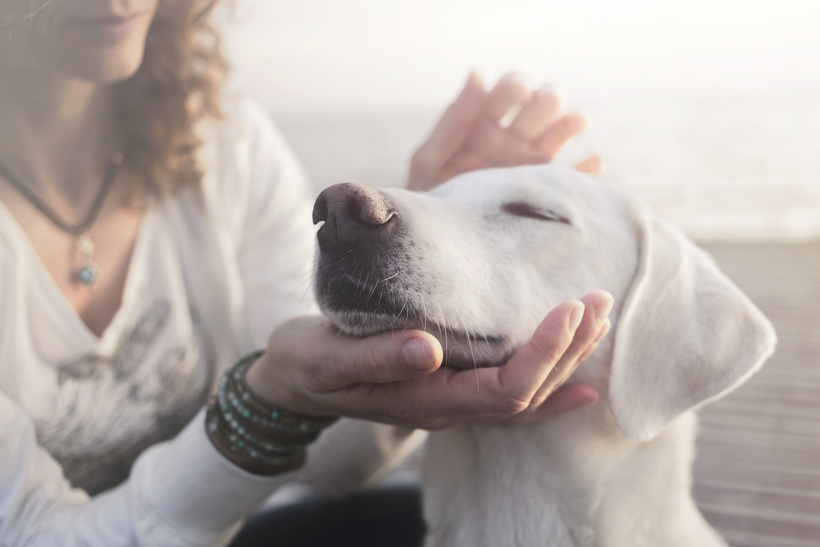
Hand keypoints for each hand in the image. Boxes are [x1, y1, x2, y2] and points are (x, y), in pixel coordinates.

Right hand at [245, 291, 612, 429]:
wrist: (294, 378)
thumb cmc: (308, 364)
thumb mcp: (328, 358)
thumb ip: (376, 358)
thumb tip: (427, 349)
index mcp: (426, 401)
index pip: (505, 389)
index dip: (543, 354)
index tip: (569, 309)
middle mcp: (448, 407)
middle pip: (528, 393)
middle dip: (569, 349)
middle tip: (597, 301)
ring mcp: (452, 400)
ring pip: (525, 393)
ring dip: (566, 359)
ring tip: (597, 319)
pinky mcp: (450, 385)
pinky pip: (511, 394)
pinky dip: (549, 383)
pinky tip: (579, 377)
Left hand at [408, 72, 601, 191]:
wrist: (442, 243)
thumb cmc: (430, 197)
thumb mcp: (431, 158)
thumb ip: (455, 119)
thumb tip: (478, 73)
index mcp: (484, 123)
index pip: (509, 90)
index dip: (517, 85)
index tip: (519, 92)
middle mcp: (513, 138)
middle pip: (541, 105)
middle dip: (547, 97)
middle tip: (545, 103)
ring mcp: (532, 164)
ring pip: (562, 132)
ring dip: (571, 122)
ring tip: (575, 121)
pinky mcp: (547, 191)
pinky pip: (576, 177)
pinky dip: (589, 169)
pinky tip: (593, 162)